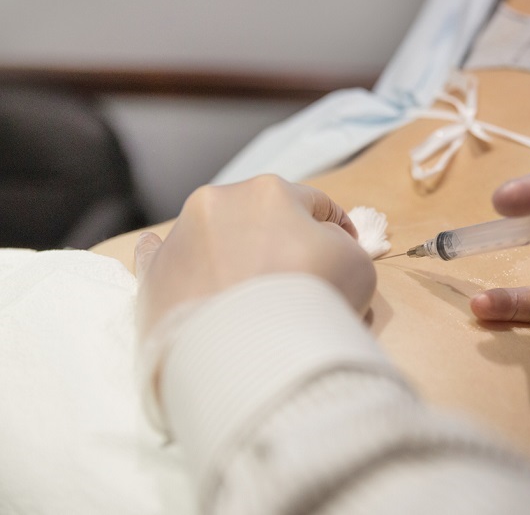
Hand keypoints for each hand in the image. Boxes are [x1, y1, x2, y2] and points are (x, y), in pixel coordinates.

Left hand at [135, 175, 375, 335]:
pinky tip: (170, 258)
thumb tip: (320, 245)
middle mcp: (220, 202)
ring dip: (231, 247)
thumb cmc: (308, 302)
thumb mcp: (358, 267)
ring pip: (213, 232)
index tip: (344, 250)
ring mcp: (181, 237)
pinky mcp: (153, 274)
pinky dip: (168, 255)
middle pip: (261, 216)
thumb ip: (343, 246)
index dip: (336, 227)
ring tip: (245, 281)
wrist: (245, 355)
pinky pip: (159, 254)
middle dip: (281, 239)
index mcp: (272, 191)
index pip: (315, 204)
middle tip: (298, 277)